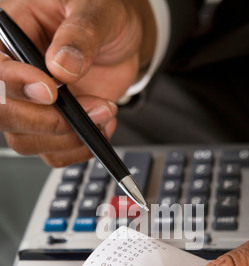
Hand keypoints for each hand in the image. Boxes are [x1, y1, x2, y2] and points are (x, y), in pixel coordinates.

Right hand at [0, 0, 155, 165]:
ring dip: (68, 137)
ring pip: (25, 141)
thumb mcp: (96, 9)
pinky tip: (102, 126)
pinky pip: (53, 153)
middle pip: (5, 114)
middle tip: (88, 109)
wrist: (122, 39)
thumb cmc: (102, 14)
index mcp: (12, 37)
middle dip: (46, 121)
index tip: (52, 91)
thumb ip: (80, 34)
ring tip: (104, 111)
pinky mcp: (53, 125)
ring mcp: (34, 106)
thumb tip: (61, 66)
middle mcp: (17, 76)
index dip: (17, 85)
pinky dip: (79, 148)